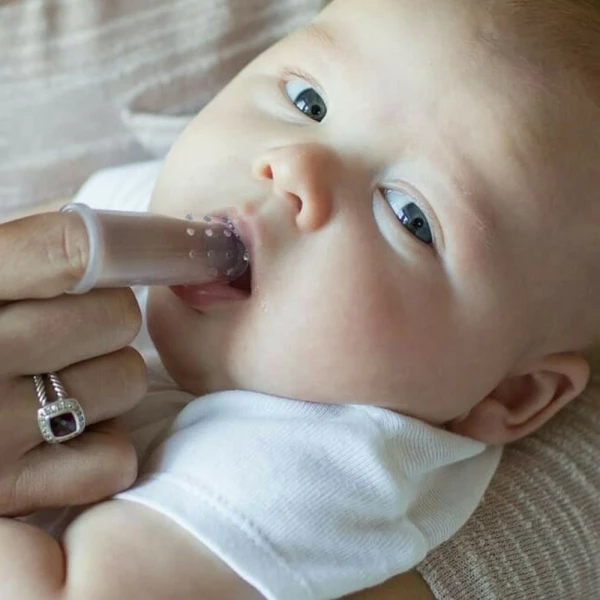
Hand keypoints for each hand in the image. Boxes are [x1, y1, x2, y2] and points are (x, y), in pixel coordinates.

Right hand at [0, 211, 146, 515]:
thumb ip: (32, 250)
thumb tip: (130, 238)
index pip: (78, 249)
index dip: (145, 245)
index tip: (182, 248)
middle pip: (118, 316)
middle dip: (106, 320)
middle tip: (66, 333)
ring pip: (127, 381)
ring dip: (107, 381)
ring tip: (54, 384)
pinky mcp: (8, 491)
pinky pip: (113, 457)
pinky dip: (100, 445)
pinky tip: (57, 436)